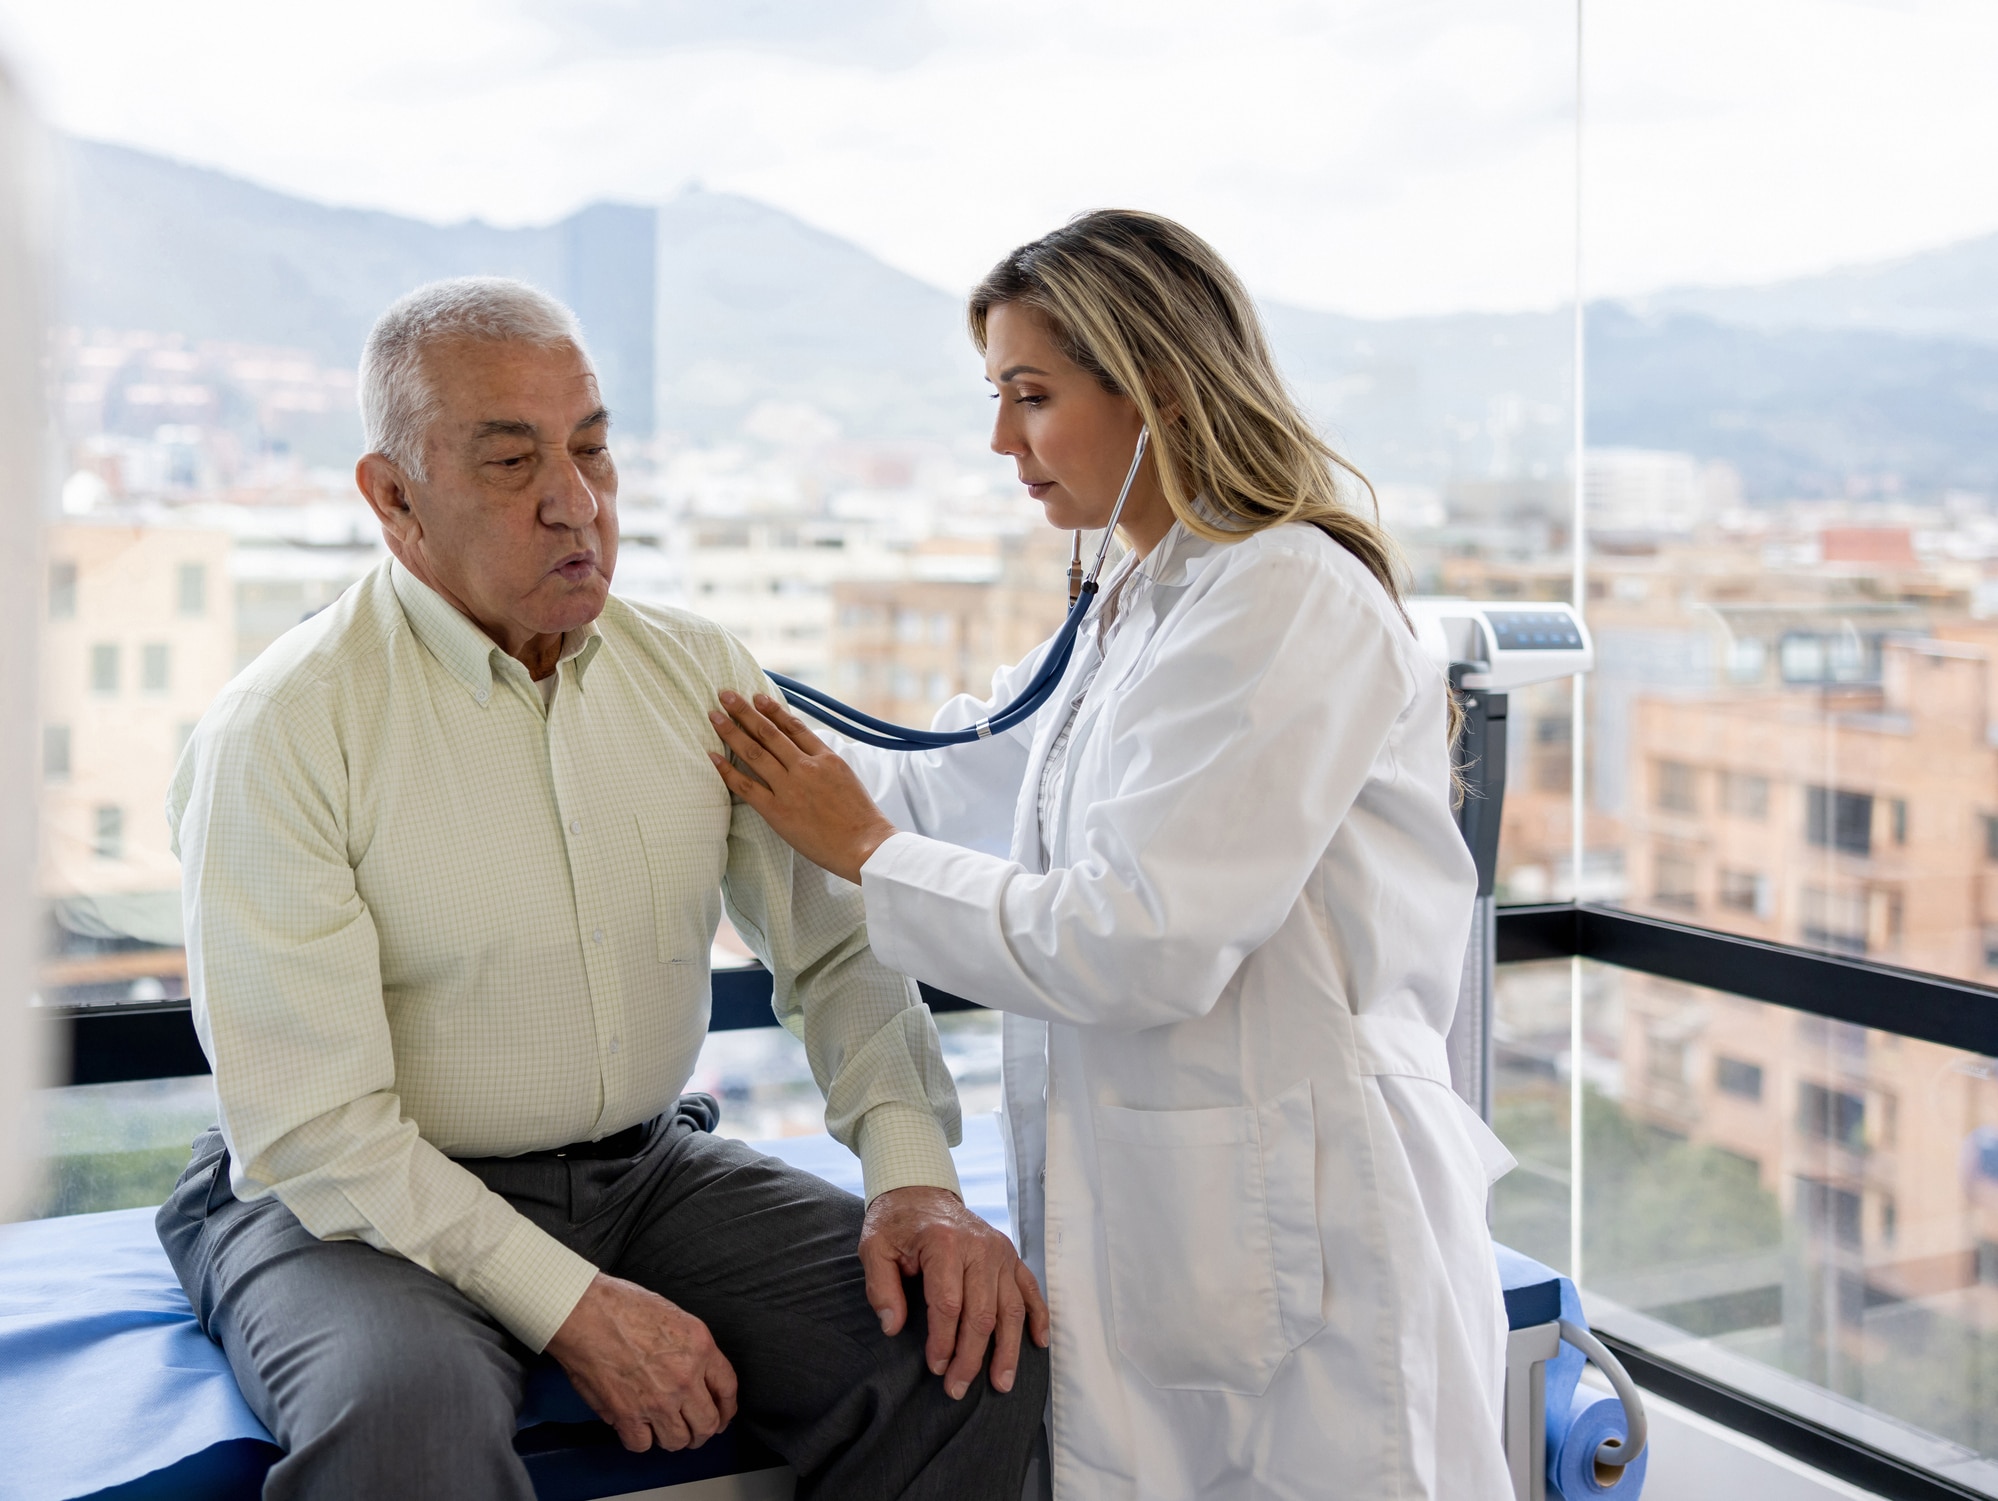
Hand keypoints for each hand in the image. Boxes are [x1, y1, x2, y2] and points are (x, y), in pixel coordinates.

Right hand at [546, 1273, 739, 1451]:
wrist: (584, 1313)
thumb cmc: (621, 1305)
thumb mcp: (674, 1316)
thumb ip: (689, 1349)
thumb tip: (694, 1375)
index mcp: (700, 1347)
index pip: (727, 1388)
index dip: (727, 1409)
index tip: (723, 1416)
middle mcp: (684, 1377)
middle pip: (707, 1424)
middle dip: (702, 1431)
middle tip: (694, 1431)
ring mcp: (658, 1400)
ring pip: (678, 1440)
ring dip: (672, 1438)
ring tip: (663, 1429)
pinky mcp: (628, 1415)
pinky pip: (642, 1444)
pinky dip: (639, 1439)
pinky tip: (636, 1426)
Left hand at [708, 691, 898, 883]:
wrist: (864, 845)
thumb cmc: (860, 818)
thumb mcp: (848, 778)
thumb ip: (826, 764)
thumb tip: (808, 754)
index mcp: (826, 758)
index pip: (794, 726)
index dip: (773, 710)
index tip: (757, 697)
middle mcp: (805, 767)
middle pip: (769, 732)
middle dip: (744, 711)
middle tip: (725, 695)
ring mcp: (789, 788)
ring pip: (754, 752)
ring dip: (731, 731)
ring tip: (714, 716)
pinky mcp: (777, 810)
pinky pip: (746, 786)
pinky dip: (727, 770)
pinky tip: (712, 757)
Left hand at [860, 1185, 1050, 1400]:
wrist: (921, 1191)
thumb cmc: (896, 1223)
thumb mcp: (874, 1248)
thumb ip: (880, 1288)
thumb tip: (892, 1327)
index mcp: (944, 1243)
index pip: (949, 1305)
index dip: (943, 1342)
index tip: (935, 1368)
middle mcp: (979, 1247)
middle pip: (982, 1313)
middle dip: (971, 1357)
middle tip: (958, 1388)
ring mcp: (1000, 1251)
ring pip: (1011, 1308)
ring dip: (1008, 1349)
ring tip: (1001, 1382)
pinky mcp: (1010, 1255)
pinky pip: (1030, 1289)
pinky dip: (1038, 1317)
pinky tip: (1038, 1343)